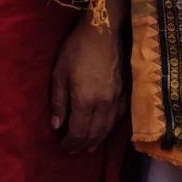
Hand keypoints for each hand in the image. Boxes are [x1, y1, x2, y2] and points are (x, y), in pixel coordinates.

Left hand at [50, 15, 122, 152]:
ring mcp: (117, 99)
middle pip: (94, 134)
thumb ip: (58, 102)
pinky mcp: (126, 92)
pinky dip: (109, 129)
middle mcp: (104, 104)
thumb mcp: (59, 73)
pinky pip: (118, 118)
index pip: (78, 131)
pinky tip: (105, 130)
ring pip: (108, 128)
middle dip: (82, 145)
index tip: (63, 146)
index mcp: (85, 100)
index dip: (70, 142)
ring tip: (88, 148)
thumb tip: (56, 125)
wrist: (104, 30)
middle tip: (73, 151)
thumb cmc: (77, 48)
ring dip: (97, 140)